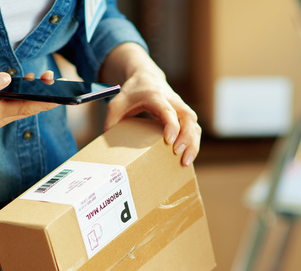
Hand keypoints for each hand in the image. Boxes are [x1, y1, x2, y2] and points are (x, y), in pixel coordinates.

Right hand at [0, 71, 57, 127]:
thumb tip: (5, 78)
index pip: (26, 107)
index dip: (43, 100)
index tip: (58, 93)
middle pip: (28, 108)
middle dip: (44, 96)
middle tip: (55, 80)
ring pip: (23, 106)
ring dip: (36, 94)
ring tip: (46, 79)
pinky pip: (15, 104)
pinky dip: (24, 94)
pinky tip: (29, 83)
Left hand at [100, 44, 200, 165]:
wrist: (146, 78)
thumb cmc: (132, 93)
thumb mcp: (116, 104)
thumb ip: (111, 121)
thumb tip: (107, 143)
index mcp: (156, 96)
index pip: (168, 110)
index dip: (171, 125)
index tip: (169, 140)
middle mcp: (172, 101)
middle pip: (187, 117)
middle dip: (187, 137)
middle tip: (179, 155)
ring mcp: (180, 108)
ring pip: (194, 124)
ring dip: (193, 143)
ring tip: (186, 162)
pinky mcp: (184, 115)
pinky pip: (194, 129)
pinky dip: (193, 143)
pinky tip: (187, 157)